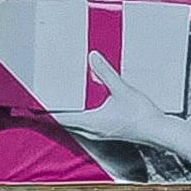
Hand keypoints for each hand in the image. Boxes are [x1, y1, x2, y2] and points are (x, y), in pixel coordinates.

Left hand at [53, 53, 180, 148]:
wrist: (158, 131)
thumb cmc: (141, 115)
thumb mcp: (122, 89)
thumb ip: (105, 73)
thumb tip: (93, 57)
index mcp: (91, 122)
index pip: (61, 118)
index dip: (45, 112)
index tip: (32, 107)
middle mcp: (92, 131)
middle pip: (65, 122)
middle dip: (54, 112)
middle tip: (42, 101)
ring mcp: (100, 133)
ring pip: (76, 124)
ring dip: (67, 115)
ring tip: (59, 103)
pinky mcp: (107, 131)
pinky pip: (86, 125)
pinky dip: (79, 116)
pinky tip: (84, 107)